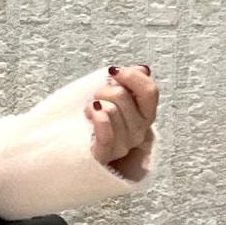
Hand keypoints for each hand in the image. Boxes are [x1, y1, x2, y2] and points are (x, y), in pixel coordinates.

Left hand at [88, 63, 158, 178]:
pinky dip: (96, 118)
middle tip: (96, 95)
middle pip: (123, 96)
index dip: (131, 76)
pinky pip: (106, 134)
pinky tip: (89, 112)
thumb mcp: (115, 97)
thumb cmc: (97, 119)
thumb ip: (131, 82)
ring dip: (94, 104)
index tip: (113, 71)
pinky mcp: (105, 155)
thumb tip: (143, 69)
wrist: (76, 149)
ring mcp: (123, 146)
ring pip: (110, 111)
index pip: (150, 91)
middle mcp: (139, 132)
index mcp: (146, 116)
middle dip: (104, 89)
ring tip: (90, 109)